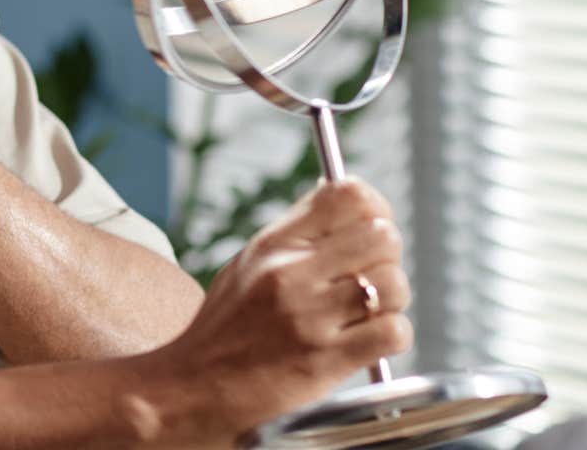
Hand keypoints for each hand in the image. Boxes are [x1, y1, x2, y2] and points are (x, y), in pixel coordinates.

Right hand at [136, 179, 413, 443]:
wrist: (191, 390)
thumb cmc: (223, 331)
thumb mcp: (247, 267)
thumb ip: (294, 237)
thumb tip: (348, 203)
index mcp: (272, 245)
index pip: (348, 196)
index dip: (376, 209)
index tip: (374, 227)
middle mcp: (291, 273)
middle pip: (382, 236)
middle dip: (386, 259)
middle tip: (369, 280)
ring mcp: (309, 316)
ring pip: (395, 284)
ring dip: (392, 302)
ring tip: (365, 316)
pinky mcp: (327, 360)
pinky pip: (394, 332)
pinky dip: (390, 338)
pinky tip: (365, 343)